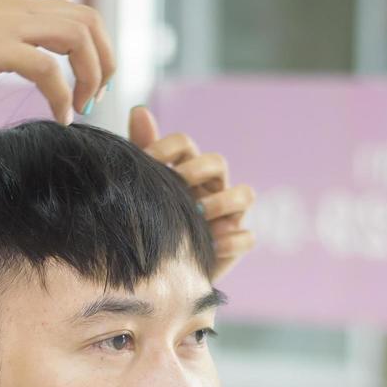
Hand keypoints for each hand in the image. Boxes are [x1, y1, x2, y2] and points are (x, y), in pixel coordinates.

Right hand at [0, 0, 113, 126]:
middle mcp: (16, 5)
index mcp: (18, 2)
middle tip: (96, 98)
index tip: (95, 84)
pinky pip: (48, 70)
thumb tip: (62, 3)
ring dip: (89, 77)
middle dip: (104, 62)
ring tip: (81, 109)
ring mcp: (5, 24)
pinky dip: (62, 96)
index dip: (100, 48)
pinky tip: (59, 118)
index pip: (82, 12)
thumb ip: (29, 22)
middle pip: (89, 21)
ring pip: (76, 39)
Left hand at [129, 105, 256, 281]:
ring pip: (245, 194)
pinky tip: (211, 246)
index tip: (144, 164)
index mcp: (185, 169)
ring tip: (199, 215)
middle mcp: (210, 188)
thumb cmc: (151, 226)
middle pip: (217, 162)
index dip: (165, 149)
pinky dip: (232, 241)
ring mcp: (227, 215)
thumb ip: (142, 152)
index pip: (184, 144)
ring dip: (222, 202)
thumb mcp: (143, 191)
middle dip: (197, 170)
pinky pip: (247, 237)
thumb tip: (139, 110)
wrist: (154, 276)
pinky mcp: (235, 244)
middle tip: (177, 186)